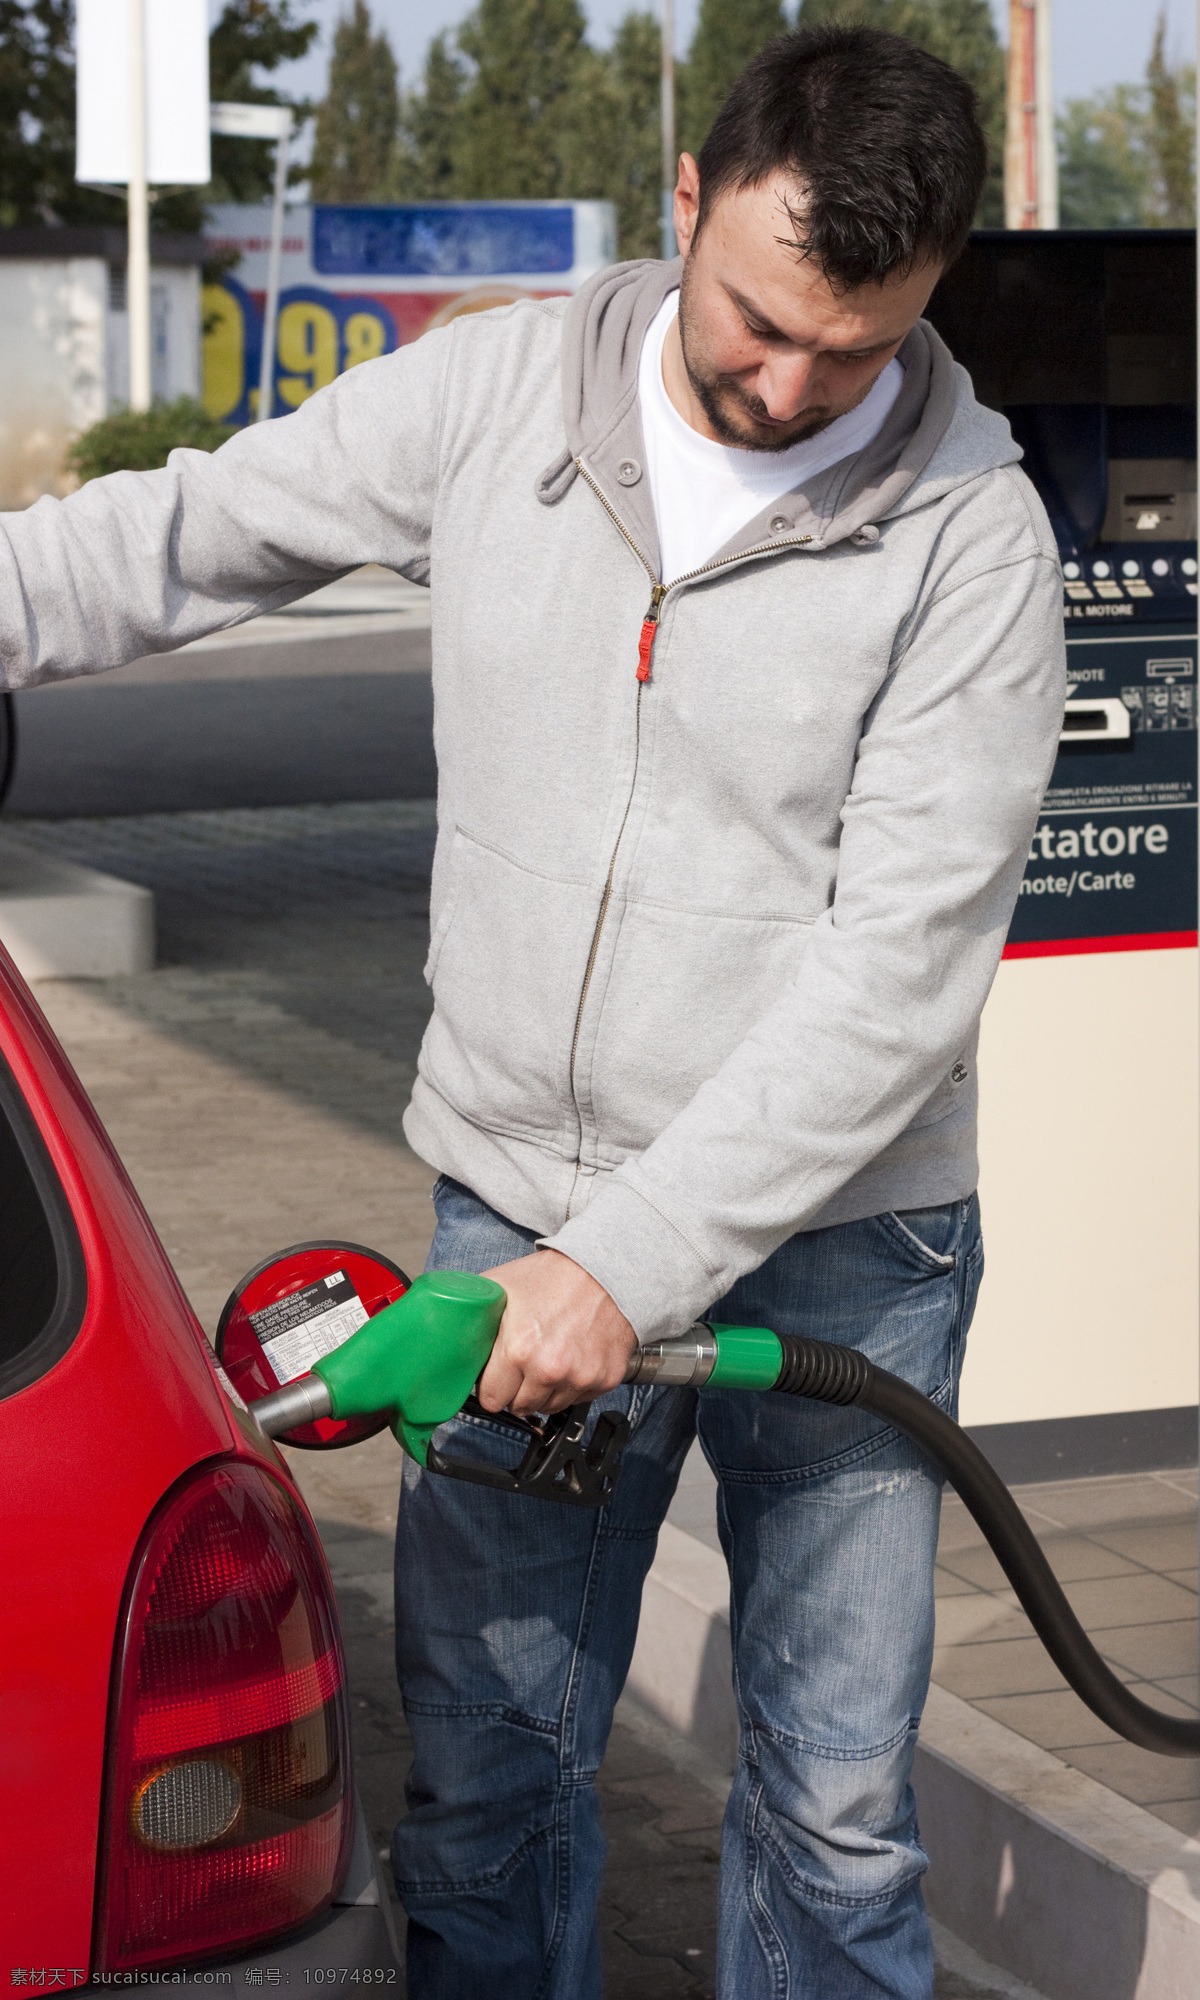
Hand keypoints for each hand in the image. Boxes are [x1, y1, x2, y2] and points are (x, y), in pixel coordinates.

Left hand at [476, 1249, 636, 1416]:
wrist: (605, 1270)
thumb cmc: (553, 1276)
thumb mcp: (501, 1285)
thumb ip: (472, 1315)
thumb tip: (446, 1332)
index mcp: (519, 1349)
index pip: (491, 1400)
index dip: (491, 1387)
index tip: (495, 1377)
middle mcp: (550, 1369)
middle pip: (520, 1408)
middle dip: (516, 1390)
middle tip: (522, 1364)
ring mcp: (580, 1377)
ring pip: (550, 1407)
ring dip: (545, 1391)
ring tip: (548, 1359)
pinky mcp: (604, 1380)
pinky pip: (579, 1399)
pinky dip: (573, 1385)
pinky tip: (572, 1359)